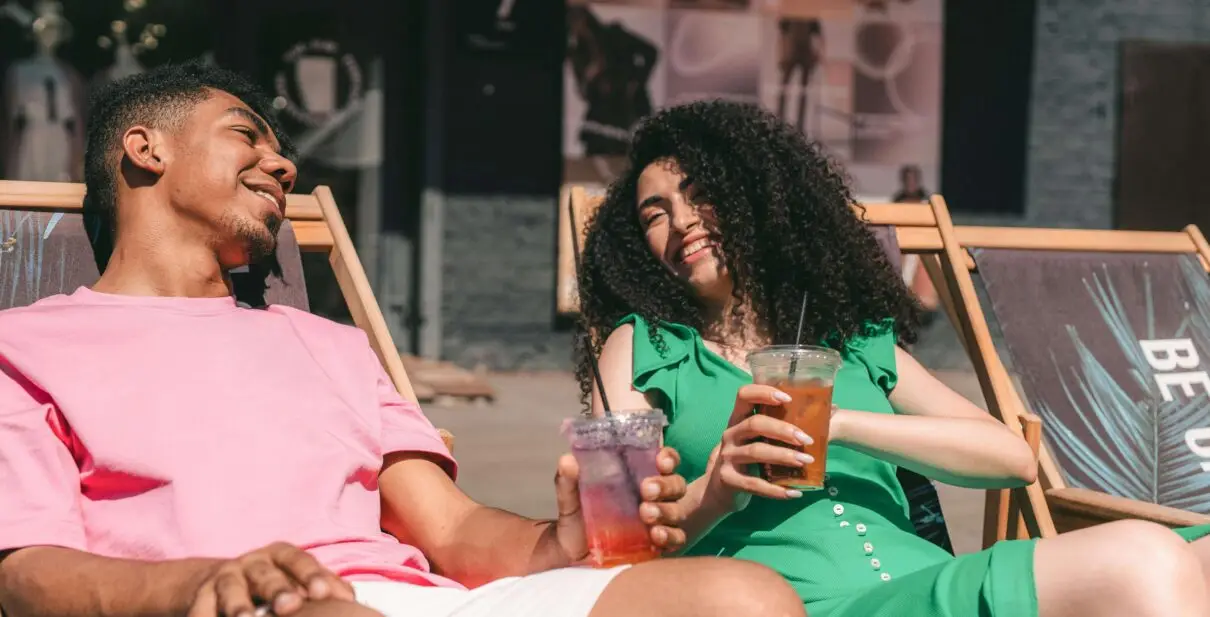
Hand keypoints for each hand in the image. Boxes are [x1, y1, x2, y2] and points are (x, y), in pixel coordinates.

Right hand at [187, 542, 354, 616]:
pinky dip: (205, 616)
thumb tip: (351, 600)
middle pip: (266, 574)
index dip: (311, 576)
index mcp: (281, 555)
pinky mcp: (201, 594)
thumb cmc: (273, 581)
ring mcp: (226, 576)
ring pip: (231, 588)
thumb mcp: (296, 577)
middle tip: (290, 607)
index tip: (324, 594)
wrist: (219, 580)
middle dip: (278, 590)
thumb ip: (322, 585)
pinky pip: (202, 607)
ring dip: (238, 605)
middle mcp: (253, 562)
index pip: (299, 561)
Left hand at [553, 447, 688, 559]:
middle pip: (676, 484)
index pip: (663, 461)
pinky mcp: (659, 545)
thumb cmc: (577, 520)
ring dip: (665, 510)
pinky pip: (676, 539)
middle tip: (646, 489)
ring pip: (677, 510)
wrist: (573, 556)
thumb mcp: (571, 499)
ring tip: (645, 513)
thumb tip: (568, 460)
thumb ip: (568, 481)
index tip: (661, 461)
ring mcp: (659, 521)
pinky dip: (670, 536)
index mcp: (637, 476)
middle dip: (665, 485)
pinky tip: (656, 535)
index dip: (668, 458)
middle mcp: (653, 497)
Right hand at [702, 384, 817, 511]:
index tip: (788, 398)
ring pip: (756, 452)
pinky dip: (777, 490)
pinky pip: (755, 484)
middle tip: (807, 440)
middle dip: (783, 430)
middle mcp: (730, 434)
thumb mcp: (757, 439)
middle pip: (755, 424)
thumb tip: (831, 409)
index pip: (744, 395)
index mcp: (738, 419)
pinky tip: (795, 493)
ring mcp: (727, 457)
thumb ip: (782, 426)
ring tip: (806, 462)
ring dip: (783, 456)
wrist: (720, 490)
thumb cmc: (748, 458)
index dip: (764, 392)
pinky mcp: (728, 479)